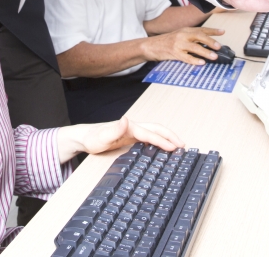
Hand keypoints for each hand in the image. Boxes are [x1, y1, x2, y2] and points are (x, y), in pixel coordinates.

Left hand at [57, 117, 184, 162]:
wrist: (85, 137)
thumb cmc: (92, 138)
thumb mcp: (101, 137)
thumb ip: (114, 129)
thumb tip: (126, 119)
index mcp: (130, 127)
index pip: (150, 134)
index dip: (163, 141)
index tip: (174, 148)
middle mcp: (134, 127)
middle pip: (157, 129)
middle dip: (171, 136)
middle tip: (183, 146)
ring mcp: (133, 132)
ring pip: (155, 133)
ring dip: (167, 138)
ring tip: (178, 148)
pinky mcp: (132, 137)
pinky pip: (150, 138)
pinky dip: (160, 142)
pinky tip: (163, 150)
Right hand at [141, 27, 224, 65]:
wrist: (152, 45)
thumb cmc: (167, 41)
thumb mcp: (180, 36)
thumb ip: (191, 38)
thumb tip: (207, 44)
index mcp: (185, 30)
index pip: (201, 29)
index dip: (212, 31)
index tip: (222, 32)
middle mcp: (183, 35)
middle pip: (199, 36)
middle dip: (210, 41)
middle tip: (219, 46)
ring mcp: (178, 44)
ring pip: (194, 47)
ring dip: (205, 52)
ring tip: (214, 56)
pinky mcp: (174, 53)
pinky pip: (186, 57)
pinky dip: (194, 60)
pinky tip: (201, 63)